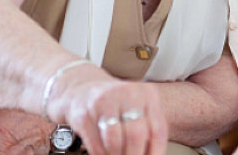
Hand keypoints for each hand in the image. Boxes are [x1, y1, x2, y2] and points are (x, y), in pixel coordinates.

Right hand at [47, 70, 169, 154]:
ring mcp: (103, 102)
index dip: (155, 152)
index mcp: (146, 93)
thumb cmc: (115, 104)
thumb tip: (152, 154)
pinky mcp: (83, 114)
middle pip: (136, 135)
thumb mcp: (137, 109)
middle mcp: (126, 93)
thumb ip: (148, 130)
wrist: (80, 89)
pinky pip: (96, 145)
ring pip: (115, 142)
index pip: (157, 130)